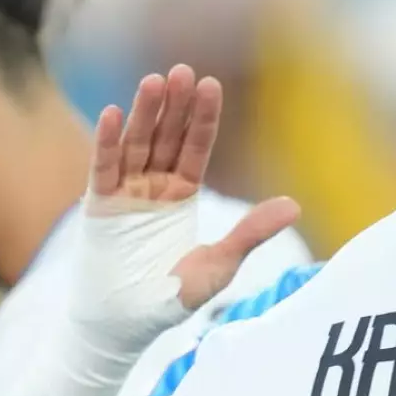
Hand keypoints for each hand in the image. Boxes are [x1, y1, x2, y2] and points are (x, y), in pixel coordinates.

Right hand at [90, 64, 299, 309]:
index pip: (195, 146)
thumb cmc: (172, 298)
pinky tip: (113, 114)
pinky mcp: (99, 207)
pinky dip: (107, 142)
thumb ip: (251, 232)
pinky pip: (103, 169)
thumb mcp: (221, 263)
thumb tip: (295, 206)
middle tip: (183, 69)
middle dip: (174, 105)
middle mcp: (154, 186)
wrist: (126, 326)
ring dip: (143, 112)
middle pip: (165, 136)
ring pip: (136, 144)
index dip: (203, 117)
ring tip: (154, 81)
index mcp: (183, 194)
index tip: (211, 84)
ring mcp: (125, 193)